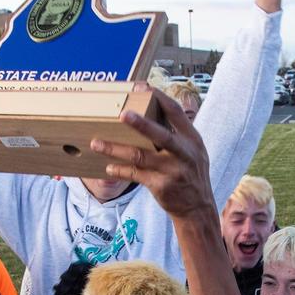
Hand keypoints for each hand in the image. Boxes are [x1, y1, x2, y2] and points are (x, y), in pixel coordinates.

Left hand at [90, 86, 212, 219]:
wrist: (197, 207)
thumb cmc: (191, 175)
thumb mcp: (193, 151)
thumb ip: (177, 134)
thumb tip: (154, 112)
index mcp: (192, 139)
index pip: (176, 112)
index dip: (159, 98)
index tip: (142, 87)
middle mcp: (184, 153)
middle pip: (160, 134)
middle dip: (141, 123)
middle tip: (121, 113)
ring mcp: (172, 171)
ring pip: (140, 156)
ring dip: (116, 149)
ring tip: (97, 143)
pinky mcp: (161, 186)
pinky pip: (135, 175)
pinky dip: (120, 170)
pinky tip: (109, 167)